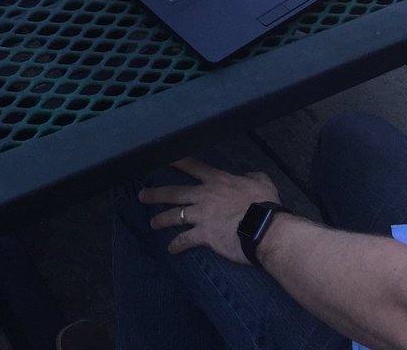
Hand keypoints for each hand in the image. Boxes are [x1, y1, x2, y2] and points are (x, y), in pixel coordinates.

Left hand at [139, 157, 280, 263]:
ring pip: (175, 215)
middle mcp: (204, 195)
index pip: (191, 166)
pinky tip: (171, 249)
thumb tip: (249, 176)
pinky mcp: (204, 236)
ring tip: (152, 223)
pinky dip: (177, 245)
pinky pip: (186, 240)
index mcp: (216, 180)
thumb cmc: (265, 204)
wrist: (265, 228)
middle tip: (141, 195)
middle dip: (155, 193)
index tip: (161, 156)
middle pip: (174, 192)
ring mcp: (202, 216)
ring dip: (161, 219)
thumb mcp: (261, 182)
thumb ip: (252, 176)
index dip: (175, 161)